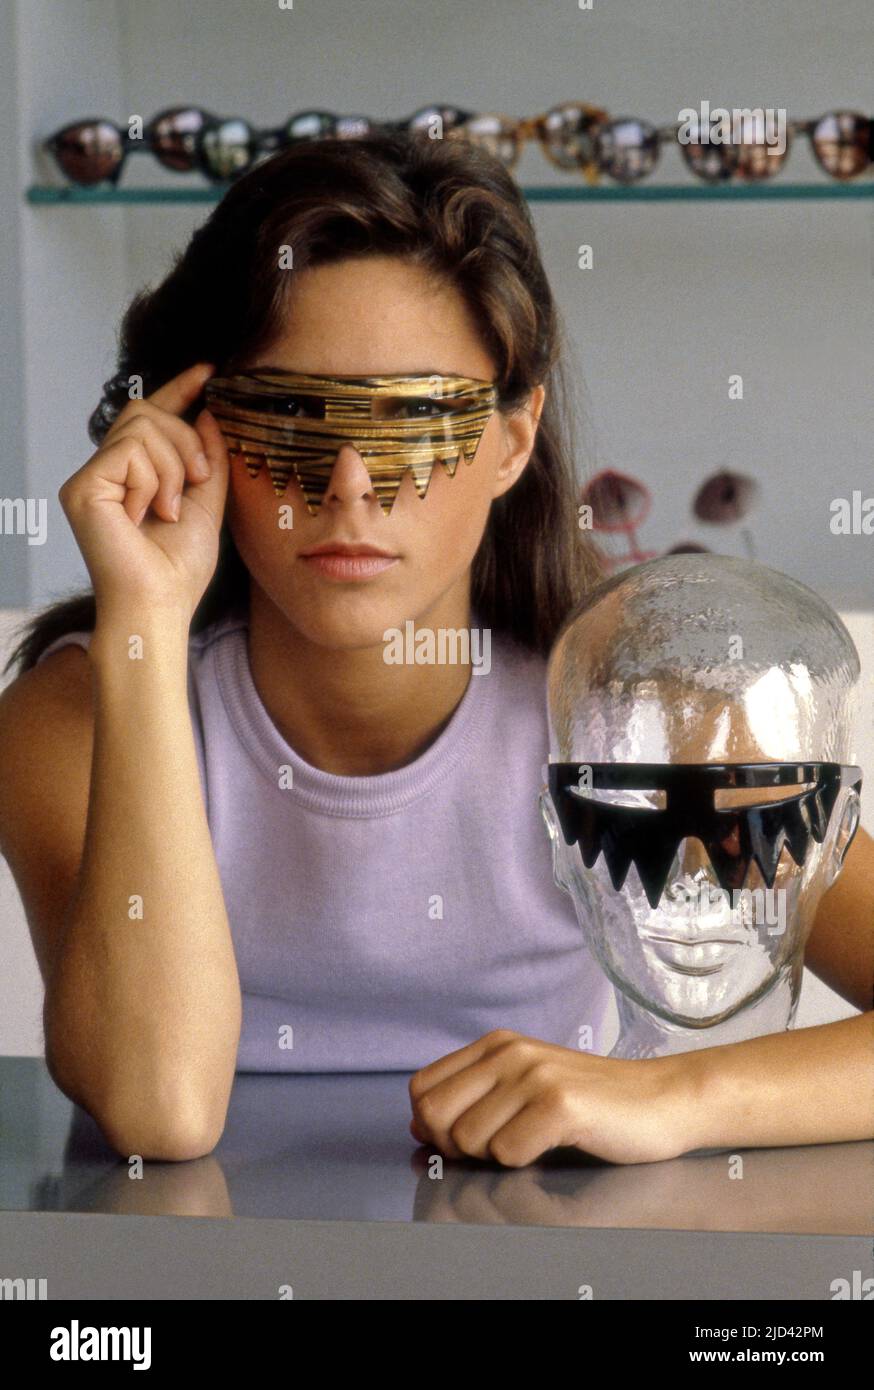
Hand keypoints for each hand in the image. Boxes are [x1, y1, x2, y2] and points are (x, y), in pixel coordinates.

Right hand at [58, 362, 229, 624]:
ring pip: (142, 427)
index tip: (208, 372)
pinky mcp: (83, 487)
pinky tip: (148, 514)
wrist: (161, 602)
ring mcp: (91, 477)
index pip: (152, 416)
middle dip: (186, 439)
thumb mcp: (208, 502)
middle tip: (199, 479)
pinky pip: (128, 451)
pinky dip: (152, 481)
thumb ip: (209, 457)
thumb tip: (206, 411)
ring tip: (171, 508)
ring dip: (173, 465)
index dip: (179, 388)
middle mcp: (107, 470)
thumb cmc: (179, 566)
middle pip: (147, 411)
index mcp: (135, 473)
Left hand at [408, 1029, 694, 1166]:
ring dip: (494, 1156)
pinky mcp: (559, 1104)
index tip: (465, 1140)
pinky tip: (553, 1145)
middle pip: (434, 1116)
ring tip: (532, 1143)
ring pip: (468, 1139)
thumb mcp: (525, 1087)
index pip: (421, 1089)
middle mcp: (509, 1051)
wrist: (662, 1098)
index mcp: (496, 1044)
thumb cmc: (594, 1102)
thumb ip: (474, 1099)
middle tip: (497, 1149)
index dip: (432, 1126)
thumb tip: (418, 1124)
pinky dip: (524, 1161)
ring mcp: (534, 1074)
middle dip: (455, 1147)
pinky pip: (507, 1152)